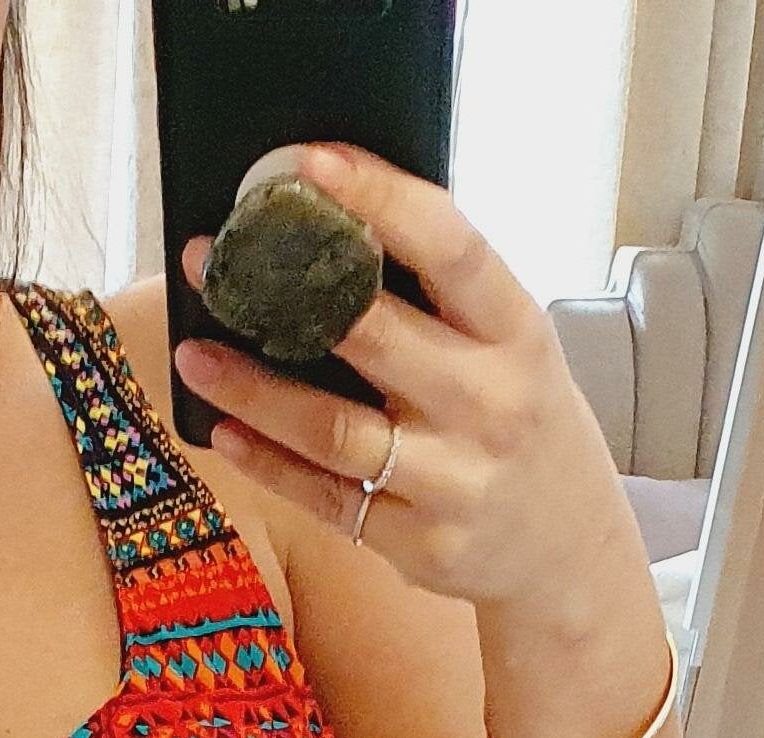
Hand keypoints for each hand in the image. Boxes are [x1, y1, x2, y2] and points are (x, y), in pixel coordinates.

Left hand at [175, 150, 633, 612]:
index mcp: (516, 331)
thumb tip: (333, 223)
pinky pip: (326, 498)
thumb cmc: (519, 418)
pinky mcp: (418, 544)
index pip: (449, 247)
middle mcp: (489, 403)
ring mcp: (454, 480)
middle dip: (283, 290)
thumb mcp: (510, 344)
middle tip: (210, 261)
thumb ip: (441, 296)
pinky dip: (268, 463)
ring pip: (333, 429)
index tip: (310, 165)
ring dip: (253, 390)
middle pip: (374, 336)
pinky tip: (225, 431)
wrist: (568, 547)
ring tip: (194, 353)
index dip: (379, 198)